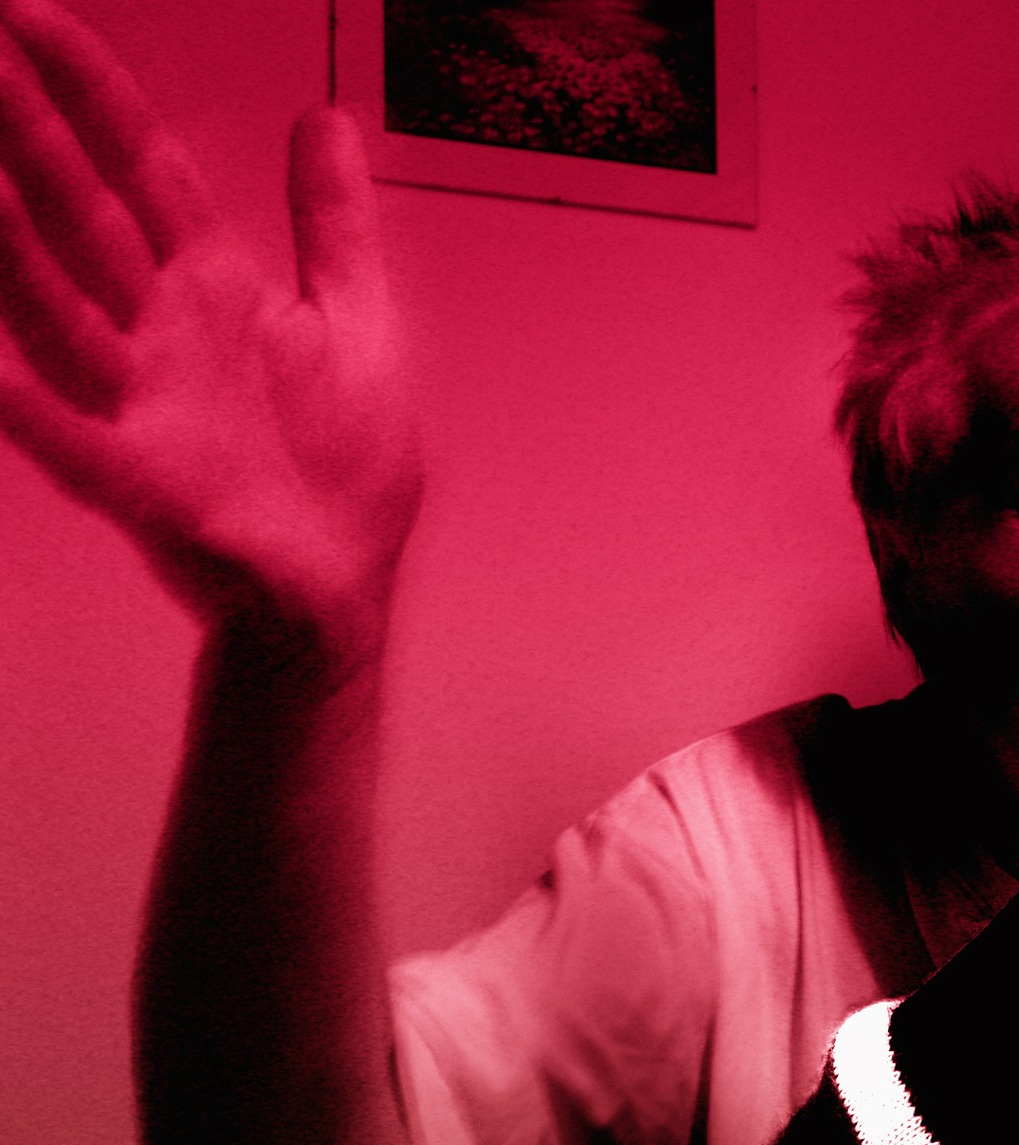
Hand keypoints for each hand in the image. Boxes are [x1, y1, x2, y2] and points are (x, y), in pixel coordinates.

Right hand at [0, 0, 418, 664]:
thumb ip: (334, 224)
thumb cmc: (339, 472)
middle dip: (29, 141)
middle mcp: (164, 337)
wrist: (345, 589)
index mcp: (216, 292)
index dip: (94, 95)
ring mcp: (147, 407)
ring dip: (11, 251)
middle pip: (84, 221)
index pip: (144, 170)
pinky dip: (36, 416)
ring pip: (59, 313)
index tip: (30, 19)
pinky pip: (81, 445)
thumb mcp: (359, 323)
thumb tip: (324, 118)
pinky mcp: (152, 486)